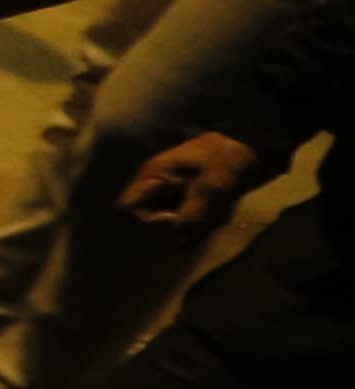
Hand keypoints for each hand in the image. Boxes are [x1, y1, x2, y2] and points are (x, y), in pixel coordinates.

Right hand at [120, 129, 267, 230]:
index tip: (173, 219)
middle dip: (179, 225)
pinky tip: (224, 208)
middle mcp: (160, 186)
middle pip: (152, 220)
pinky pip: (193, 222)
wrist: (261, 146)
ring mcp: (177, 193)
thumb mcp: (212, 187)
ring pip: (175, 224)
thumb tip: (179, 242)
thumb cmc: (231, 159)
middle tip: (205, 216)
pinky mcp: (194, 199)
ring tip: (221, 209)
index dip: (145, 220)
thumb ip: (192, 214)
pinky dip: (208, 222)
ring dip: (198, 224)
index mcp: (155, 176)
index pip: (127, 207)